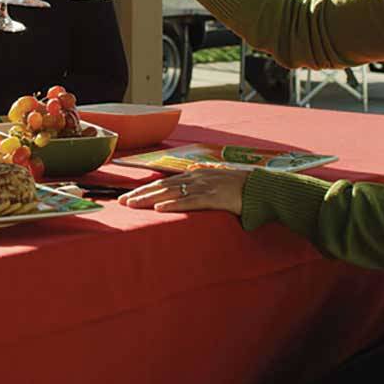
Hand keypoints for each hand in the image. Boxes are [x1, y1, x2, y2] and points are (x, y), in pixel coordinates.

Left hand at [118, 169, 245, 214]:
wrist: (261, 188)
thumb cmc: (240, 187)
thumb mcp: (215, 183)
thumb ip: (200, 185)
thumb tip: (187, 186)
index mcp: (195, 175)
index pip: (163, 182)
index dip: (145, 188)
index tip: (128, 196)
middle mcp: (196, 178)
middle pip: (162, 185)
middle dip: (140, 193)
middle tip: (121, 202)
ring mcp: (204, 186)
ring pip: (170, 192)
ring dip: (149, 199)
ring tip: (132, 204)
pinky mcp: (214, 197)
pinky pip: (189, 202)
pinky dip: (173, 205)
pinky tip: (159, 208)